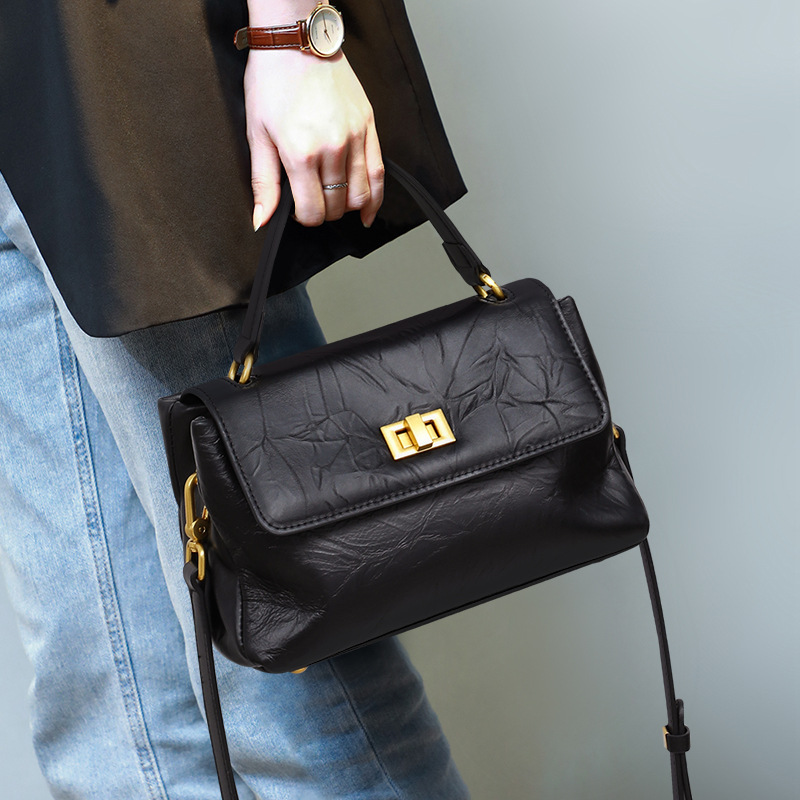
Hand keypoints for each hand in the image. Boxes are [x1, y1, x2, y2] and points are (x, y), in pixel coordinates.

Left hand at [244, 47, 383, 229]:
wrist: (296, 43)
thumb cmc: (272, 84)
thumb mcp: (257, 135)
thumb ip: (264, 183)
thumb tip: (261, 221)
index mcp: (300, 153)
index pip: (312, 211)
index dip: (304, 218)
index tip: (299, 211)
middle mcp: (331, 148)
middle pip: (336, 207)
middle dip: (324, 212)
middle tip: (314, 201)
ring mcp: (354, 137)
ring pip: (361, 195)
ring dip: (348, 207)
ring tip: (336, 203)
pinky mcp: (368, 126)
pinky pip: (379, 173)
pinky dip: (375, 198)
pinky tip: (367, 211)